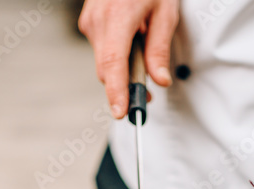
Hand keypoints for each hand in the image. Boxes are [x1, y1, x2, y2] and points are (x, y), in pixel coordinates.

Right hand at [78, 0, 178, 118]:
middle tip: (148, 95)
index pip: (113, 63)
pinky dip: (117, 55)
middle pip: (107, 69)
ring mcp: (90, 21)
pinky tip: (132, 40)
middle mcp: (98, 20)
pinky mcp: (88, 22)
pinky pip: (102, 49)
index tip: (121, 110)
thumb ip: (159, 49)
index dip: (117, 91)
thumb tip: (159, 80)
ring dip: (123, 68)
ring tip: (144, 52)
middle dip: (126, 86)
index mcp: (118, 17)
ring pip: (104, 61)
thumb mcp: (165, 12)